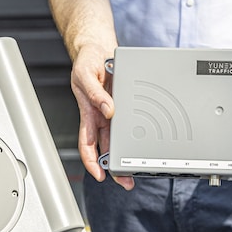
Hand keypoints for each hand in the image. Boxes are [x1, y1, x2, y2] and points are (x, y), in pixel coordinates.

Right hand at [71, 44, 133, 189]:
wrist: (97, 50)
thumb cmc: (86, 63)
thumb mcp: (85, 76)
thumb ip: (95, 94)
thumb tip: (108, 110)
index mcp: (88, 114)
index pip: (87, 145)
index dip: (91, 162)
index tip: (99, 175)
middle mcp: (100, 118)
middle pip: (107, 150)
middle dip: (115, 169)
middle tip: (126, 181)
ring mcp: (113, 114)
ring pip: (120, 142)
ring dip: (129, 157)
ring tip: (139, 171)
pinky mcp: (124, 107)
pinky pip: (131, 124)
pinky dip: (138, 136)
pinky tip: (145, 145)